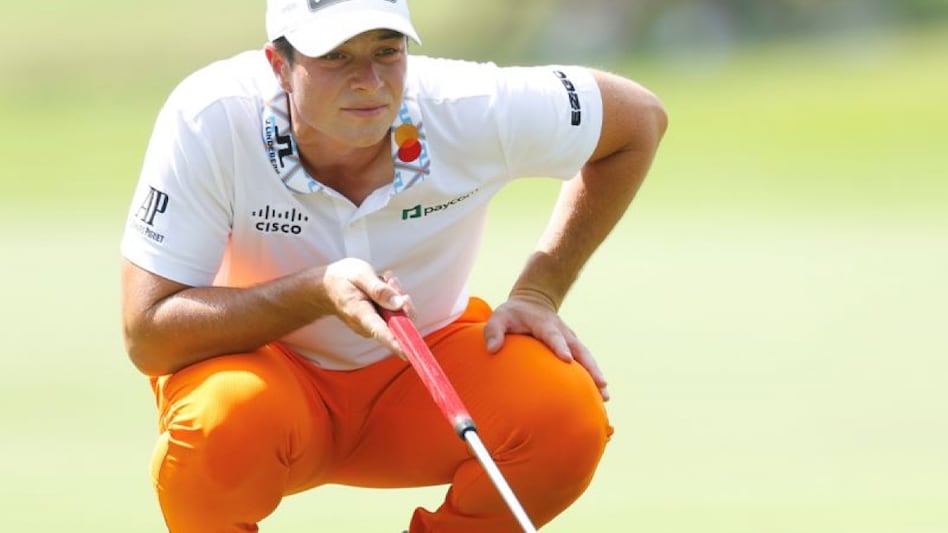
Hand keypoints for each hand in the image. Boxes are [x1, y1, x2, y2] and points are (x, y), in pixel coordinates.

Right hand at [320, 259, 412, 356]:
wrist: (328, 286)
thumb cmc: (342, 279)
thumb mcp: (360, 275)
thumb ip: (379, 290)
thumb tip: (399, 304)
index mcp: (360, 314)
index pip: (380, 332)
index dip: (395, 343)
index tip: (408, 353)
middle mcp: (367, 326)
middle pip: (398, 322)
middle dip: (402, 300)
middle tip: (389, 281)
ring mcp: (372, 326)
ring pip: (399, 316)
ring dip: (397, 296)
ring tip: (383, 280)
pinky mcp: (378, 323)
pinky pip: (395, 313)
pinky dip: (394, 298)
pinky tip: (384, 285)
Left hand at [484, 291, 608, 400]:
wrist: (533, 302)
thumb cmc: (513, 314)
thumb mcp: (499, 317)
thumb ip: (493, 331)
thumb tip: (492, 349)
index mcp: (544, 324)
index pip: (553, 335)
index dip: (560, 346)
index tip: (567, 359)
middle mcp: (562, 332)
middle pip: (579, 350)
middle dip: (590, 367)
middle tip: (600, 383)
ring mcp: (570, 340)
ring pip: (586, 358)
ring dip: (596, 375)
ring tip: (605, 396)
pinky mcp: (573, 347)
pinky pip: (585, 363)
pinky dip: (593, 377)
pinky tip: (600, 396)